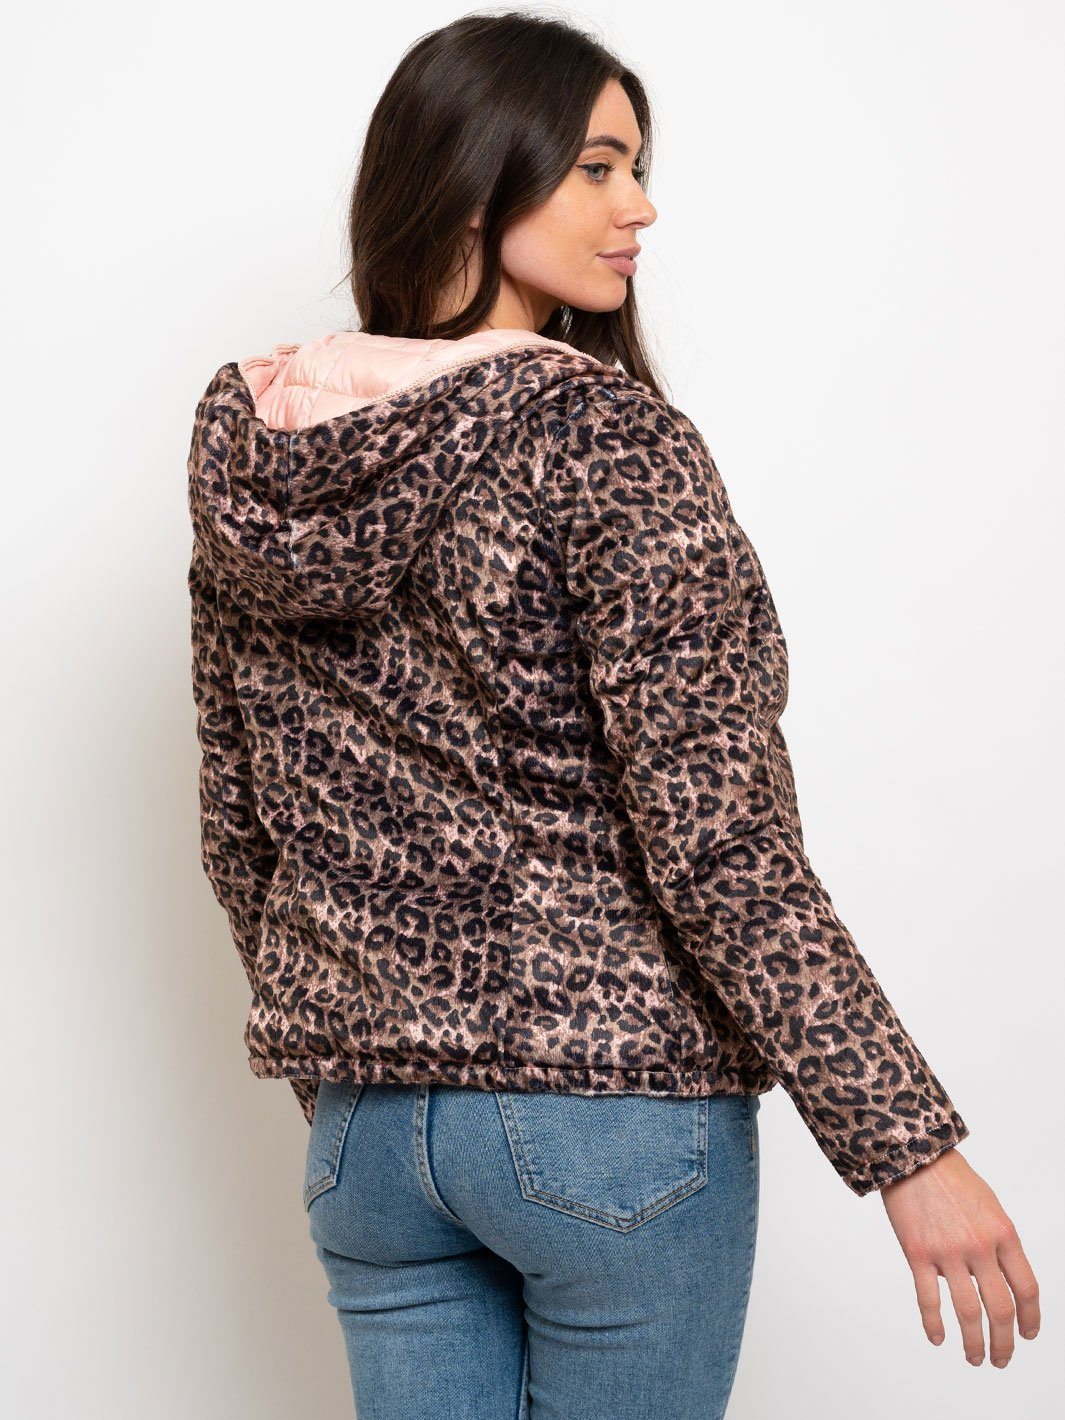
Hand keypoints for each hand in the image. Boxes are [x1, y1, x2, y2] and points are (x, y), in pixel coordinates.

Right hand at [879, 1146, 1039, 1366]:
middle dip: (1003, 1342)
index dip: (1031, 1318)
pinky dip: (933, 1324)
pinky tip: (938, 1339)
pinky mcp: (918, 1253)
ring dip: (973, 1342)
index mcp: (1003, 1233)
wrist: (913, 1155)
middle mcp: (979, 1246)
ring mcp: (948, 1252)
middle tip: (1001, 1359)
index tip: (1027, 1335)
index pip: (1027, 1288)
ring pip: (967, 1312)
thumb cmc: (952, 1178)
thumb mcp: (990, 1206)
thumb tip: (999, 1279)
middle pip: (1000, 1308)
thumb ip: (999, 1243)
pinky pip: (928, 1298)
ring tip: (975, 1359)